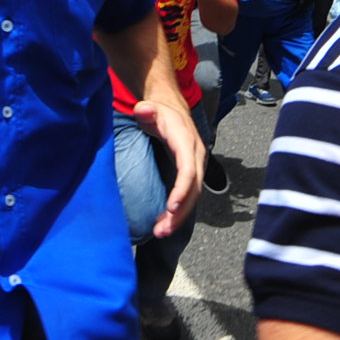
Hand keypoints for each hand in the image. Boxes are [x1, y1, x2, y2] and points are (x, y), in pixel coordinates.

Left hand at [132, 97, 205, 237]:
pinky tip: (164, 222)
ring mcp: (195, 166)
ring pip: (192, 197)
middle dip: (180, 212)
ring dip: (178, 217)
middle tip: (162, 230)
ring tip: (161, 232)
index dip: (182, 189)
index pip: (188, 169)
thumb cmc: (160, 112)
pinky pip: (187, 196)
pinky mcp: (190, 174)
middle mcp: (196, 157)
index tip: (172, 207)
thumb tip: (143, 110)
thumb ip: (146, 110)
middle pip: (193, 189)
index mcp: (187, 143)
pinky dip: (178, 211)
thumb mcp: (151, 107)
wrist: (172, 109)